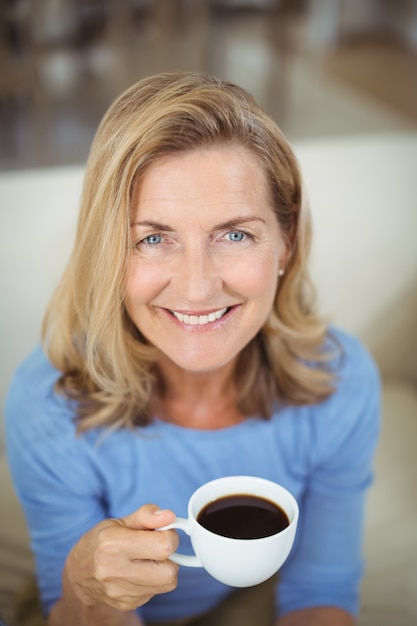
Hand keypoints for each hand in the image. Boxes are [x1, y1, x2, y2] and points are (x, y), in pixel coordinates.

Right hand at [64, 505, 178, 611]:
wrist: (79, 574)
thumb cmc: (101, 541)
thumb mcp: (119, 521)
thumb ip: (146, 515)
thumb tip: (170, 516)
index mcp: (112, 544)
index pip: (163, 546)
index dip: (169, 535)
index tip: (161, 531)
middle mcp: (114, 571)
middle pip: (169, 571)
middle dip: (170, 556)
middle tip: (157, 546)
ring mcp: (120, 592)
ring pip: (167, 583)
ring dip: (164, 568)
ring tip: (147, 558)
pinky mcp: (126, 604)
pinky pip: (156, 591)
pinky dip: (154, 580)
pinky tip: (139, 571)